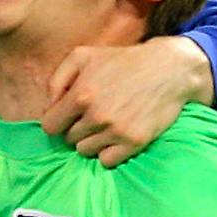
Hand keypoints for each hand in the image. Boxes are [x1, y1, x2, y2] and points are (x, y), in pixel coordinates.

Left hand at [41, 37, 211, 167]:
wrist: (169, 69)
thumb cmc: (123, 61)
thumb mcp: (84, 56)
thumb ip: (57, 79)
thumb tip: (48, 107)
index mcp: (81, 94)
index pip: (50, 126)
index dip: (58, 121)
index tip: (69, 115)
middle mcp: (96, 115)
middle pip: (68, 140)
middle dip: (76, 128)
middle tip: (93, 115)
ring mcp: (115, 131)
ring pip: (85, 151)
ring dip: (91, 141)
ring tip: (105, 125)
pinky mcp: (133, 143)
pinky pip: (106, 161)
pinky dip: (108, 152)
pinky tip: (116, 137)